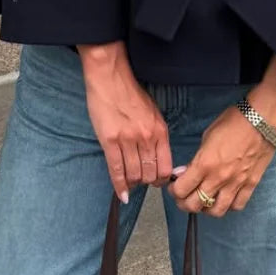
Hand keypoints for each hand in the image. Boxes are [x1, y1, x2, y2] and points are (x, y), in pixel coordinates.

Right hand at [78, 41, 172, 203]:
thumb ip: (157, 135)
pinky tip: (122, 194)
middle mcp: (146, 137)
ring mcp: (127, 140)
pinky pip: (116, 170)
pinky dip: (119, 186)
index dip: (162, 179)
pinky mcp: (109, 141)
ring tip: (130, 183)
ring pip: (134, 175)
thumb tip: (158, 157)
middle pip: (150, 174)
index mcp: (160, 130)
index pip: (166, 166)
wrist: (111, 79)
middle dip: (147, 182)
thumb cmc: (131, 94)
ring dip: (133, 183)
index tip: (157, 181)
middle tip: (142, 182)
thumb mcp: (153, 113)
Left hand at [167, 54, 275, 217]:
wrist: (262, 119)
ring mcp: (236, 184)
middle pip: (195, 205)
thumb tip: (185, 173)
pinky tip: (224, 198)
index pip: (181, 190)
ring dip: (205, 209)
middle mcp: (218, 178)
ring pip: (216, 211)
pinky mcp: (251, 185)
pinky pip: (237, 205)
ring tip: (203, 200)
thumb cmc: (232, 121)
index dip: (174, 190)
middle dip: (184, 202)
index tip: (174, 186)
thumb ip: (195, 159)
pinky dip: (228, 206)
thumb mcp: (207, 136)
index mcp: (204, 164)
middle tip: (184, 196)